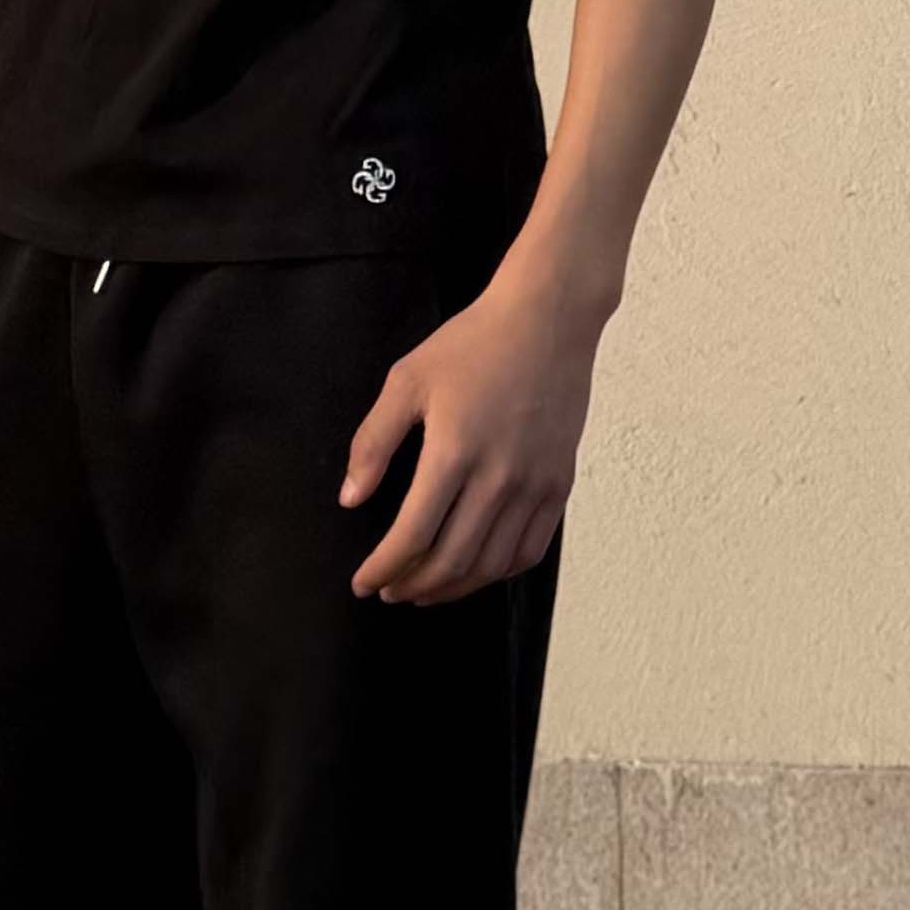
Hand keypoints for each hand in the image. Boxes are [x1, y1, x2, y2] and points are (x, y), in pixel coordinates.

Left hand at [337, 260, 605, 603]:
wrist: (548, 319)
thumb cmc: (472, 343)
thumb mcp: (407, 381)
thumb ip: (373, 442)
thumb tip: (350, 499)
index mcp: (454, 452)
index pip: (412, 535)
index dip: (383, 568)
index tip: (363, 582)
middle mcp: (499, 477)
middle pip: (452, 560)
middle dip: (413, 585)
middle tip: (390, 590)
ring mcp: (535, 484)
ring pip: (492, 564)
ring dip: (454, 587)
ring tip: (425, 589)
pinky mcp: (559, 483)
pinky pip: (531, 549)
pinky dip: (499, 572)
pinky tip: (475, 570)